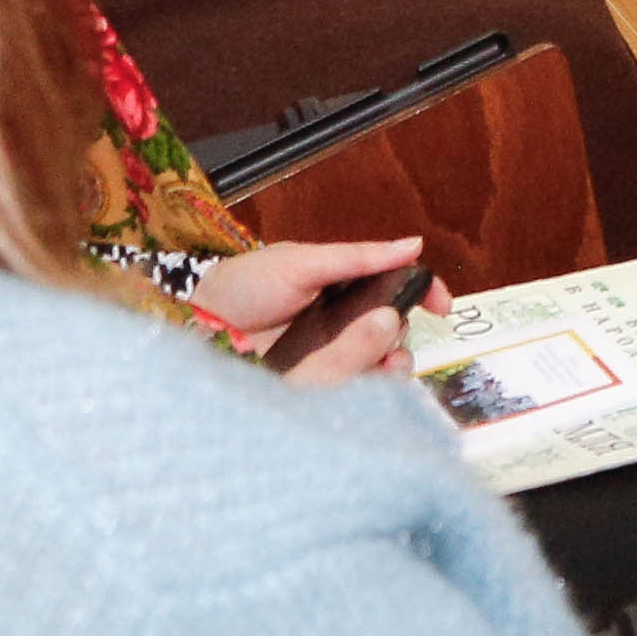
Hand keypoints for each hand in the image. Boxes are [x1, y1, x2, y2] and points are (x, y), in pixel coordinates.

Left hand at [185, 236, 433, 384]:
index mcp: (344, 285)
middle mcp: (342, 322)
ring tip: (384, 365)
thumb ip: (358, 258)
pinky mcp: (314, 388)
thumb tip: (414, 244)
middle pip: (394, 330)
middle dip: (403, 334)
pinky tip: (364, 383)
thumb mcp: (302, 262)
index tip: (441, 306)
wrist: (195, 326)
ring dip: (390, 364)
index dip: (423, 293)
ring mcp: (329, 357)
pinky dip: (365, 388)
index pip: (397, 287)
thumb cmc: (244, 283)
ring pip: (378, 364)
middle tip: (392, 337)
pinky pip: (351, 391)